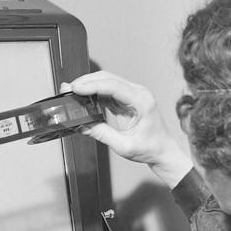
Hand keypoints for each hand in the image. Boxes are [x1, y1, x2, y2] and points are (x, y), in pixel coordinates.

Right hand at [64, 71, 193, 187]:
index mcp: (141, 101)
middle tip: (68, 88)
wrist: (162, 151)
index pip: (113, 86)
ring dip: (88, 86)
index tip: (75, 88)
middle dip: (87, 82)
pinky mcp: (126, 100)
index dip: (92, 85)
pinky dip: (93, 93)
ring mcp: (133, 95)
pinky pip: (108, 92)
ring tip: (71, 92)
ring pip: (106, 82)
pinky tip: (82, 98)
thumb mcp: (123, 146)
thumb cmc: (149, 148)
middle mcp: (138, 93)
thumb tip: (81, 125)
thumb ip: (101, 134)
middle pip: (108, 79)